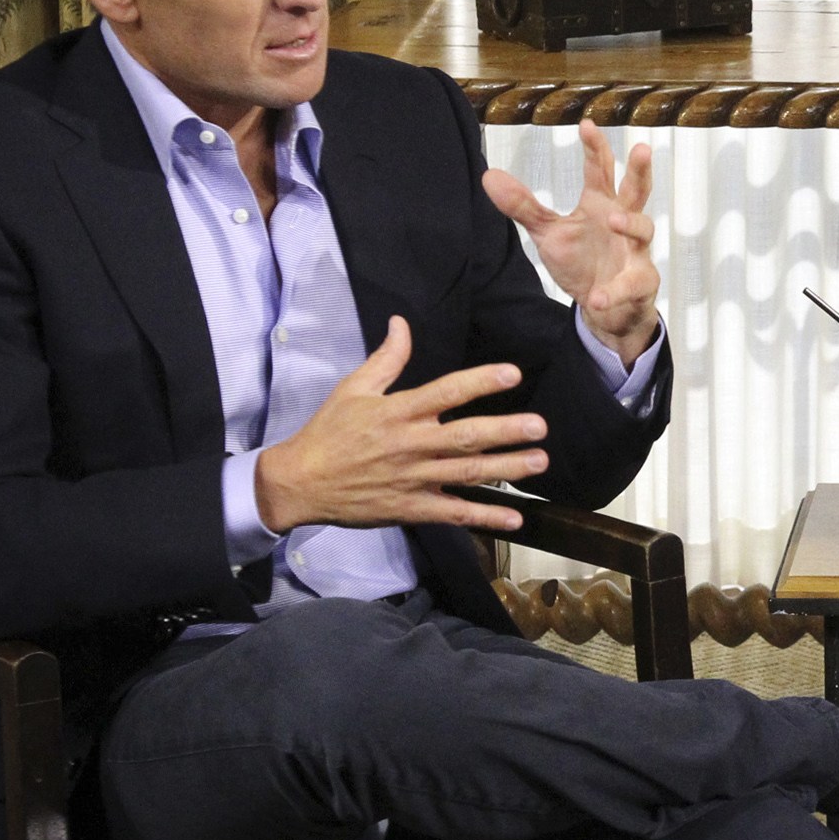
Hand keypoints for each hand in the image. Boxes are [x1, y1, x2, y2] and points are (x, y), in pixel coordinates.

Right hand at [253, 317, 546, 532]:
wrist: (299, 482)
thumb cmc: (328, 431)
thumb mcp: (353, 388)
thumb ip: (386, 358)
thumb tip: (401, 322)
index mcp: (398, 411)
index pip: (446, 391)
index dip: (480, 381)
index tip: (512, 373)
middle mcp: (410, 444)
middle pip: (464, 437)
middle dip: (505, 431)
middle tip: (539, 426)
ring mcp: (412, 478)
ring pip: (466, 474)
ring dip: (505, 469)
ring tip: (538, 461)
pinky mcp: (411, 507)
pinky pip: (453, 513)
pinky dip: (484, 516)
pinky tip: (514, 517)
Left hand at [481, 121, 659, 360]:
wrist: (605, 308)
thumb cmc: (582, 262)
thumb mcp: (548, 233)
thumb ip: (524, 206)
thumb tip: (489, 176)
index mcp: (600, 204)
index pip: (600, 170)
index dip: (595, 147)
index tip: (587, 124)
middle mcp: (623, 221)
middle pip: (637, 189)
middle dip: (640, 170)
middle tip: (641, 149)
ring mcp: (636, 251)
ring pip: (644, 229)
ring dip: (631, 223)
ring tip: (614, 220)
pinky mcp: (641, 282)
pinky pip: (632, 284)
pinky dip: (615, 290)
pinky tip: (597, 297)